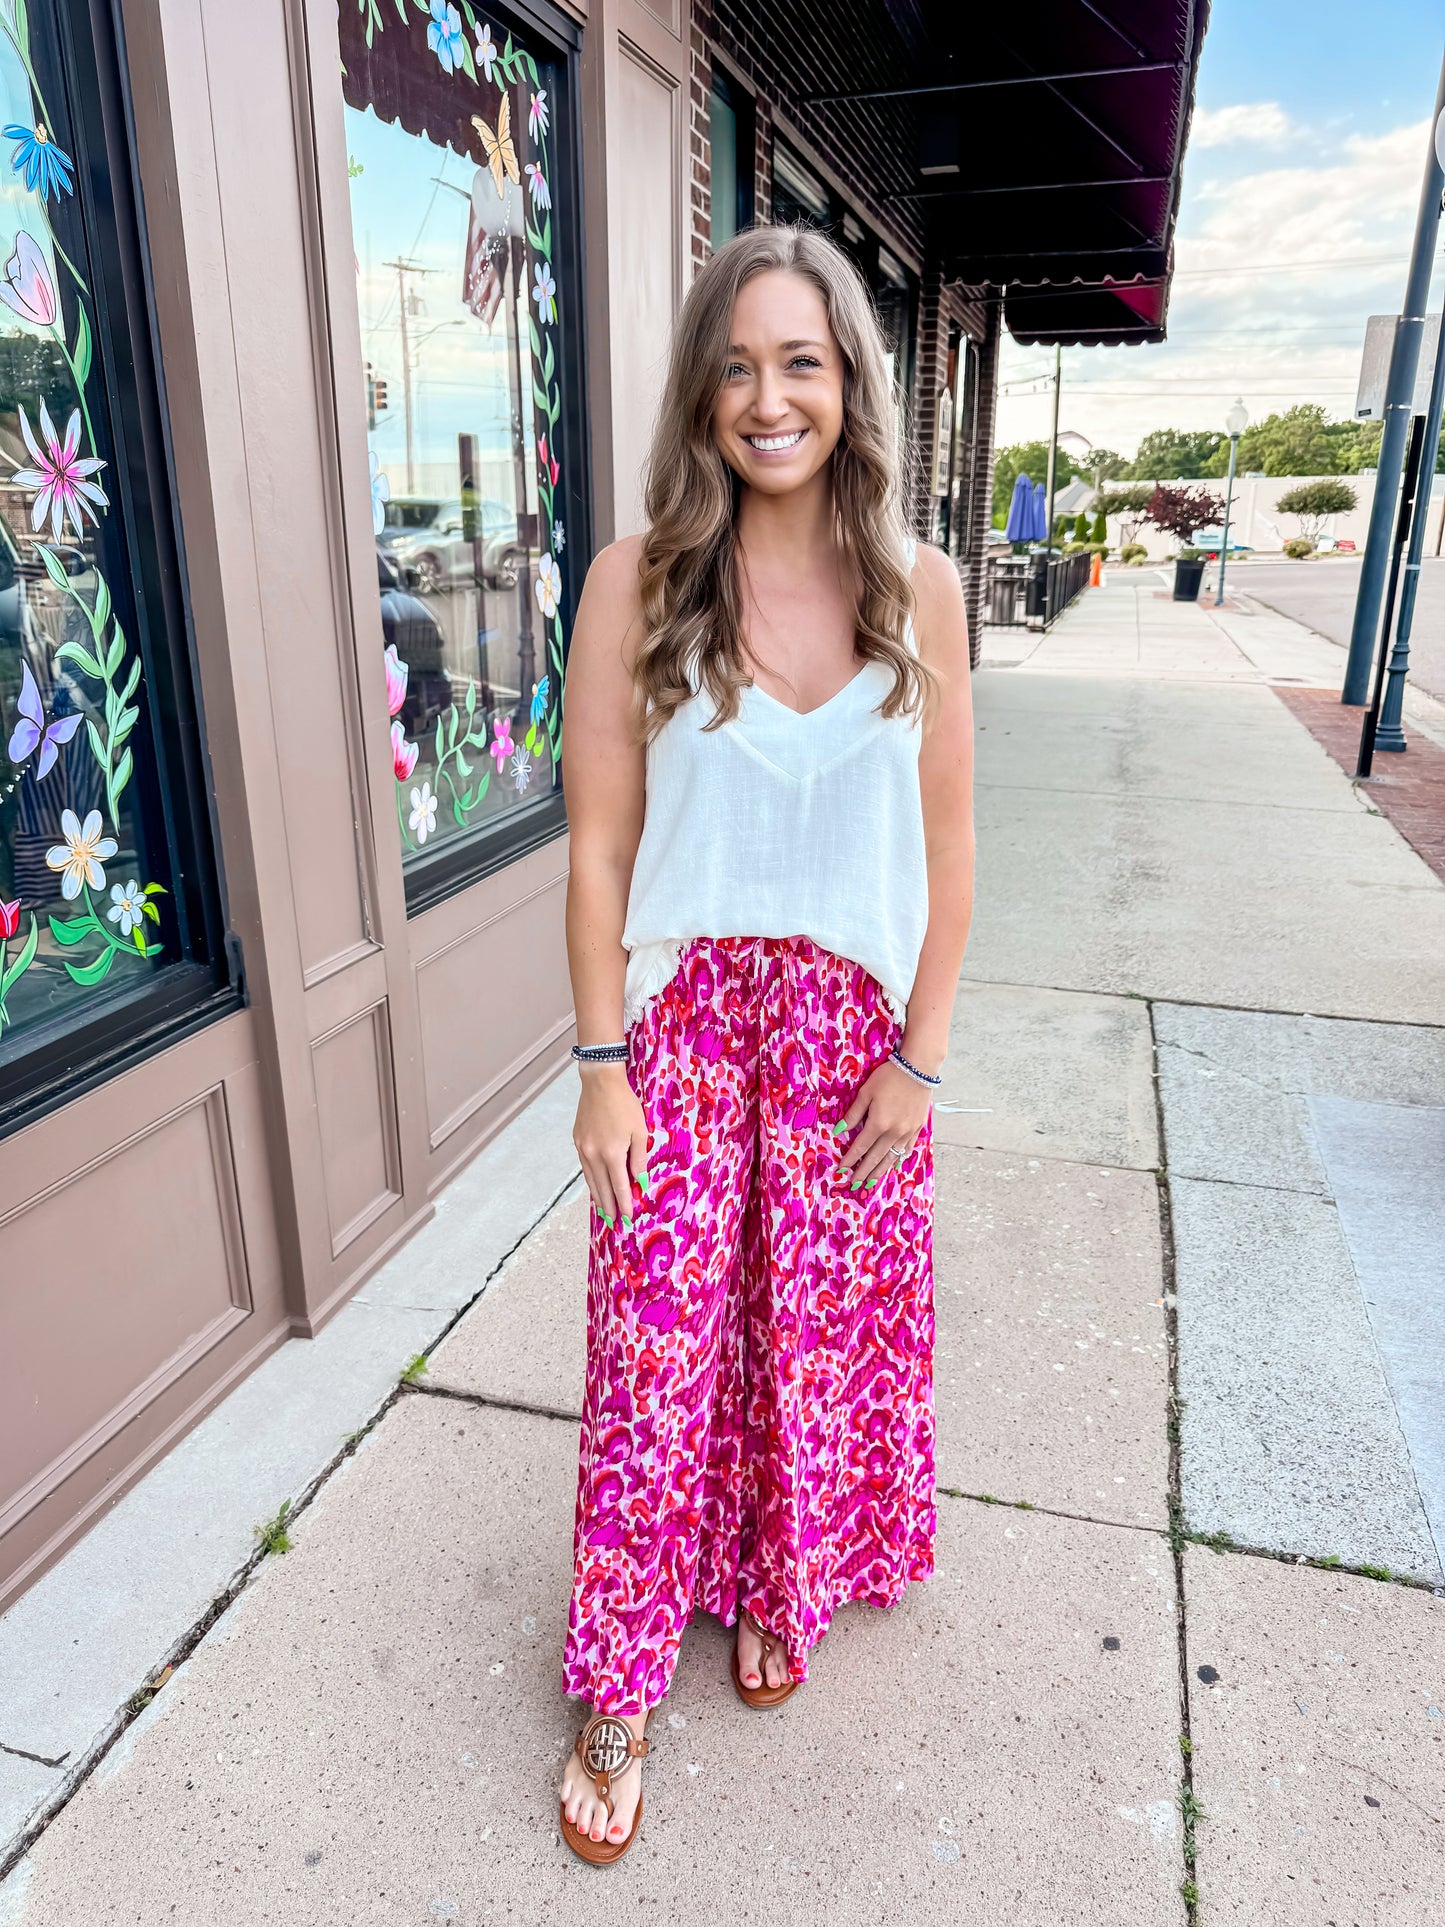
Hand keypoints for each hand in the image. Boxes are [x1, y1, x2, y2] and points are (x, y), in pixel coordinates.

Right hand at [573, 1062, 649, 1228]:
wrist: (600, 1082)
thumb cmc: (625, 1104)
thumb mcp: (639, 1131)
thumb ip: (639, 1159)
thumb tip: (639, 1183)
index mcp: (612, 1154)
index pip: (619, 1187)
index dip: (624, 1204)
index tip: (628, 1219)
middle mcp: (594, 1155)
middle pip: (602, 1189)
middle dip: (609, 1208)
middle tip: (614, 1224)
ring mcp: (583, 1149)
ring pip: (591, 1180)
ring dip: (598, 1198)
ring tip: (604, 1212)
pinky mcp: (577, 1141)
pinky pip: (585, 1168)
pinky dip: (591, 1181)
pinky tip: (595, 1187)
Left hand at [834, 1056, 934, 1191]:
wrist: (918, 1069)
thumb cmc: (889, 1077)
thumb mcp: (866, 1092)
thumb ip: (853, 1114)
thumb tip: (839, 1131)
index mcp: (878, 1124)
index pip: (860, 1147)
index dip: (850, 1160)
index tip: (842, 1170)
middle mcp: (894, 1133)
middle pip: (875, 1157)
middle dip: (863, 1172)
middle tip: (854, 1183)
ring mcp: (907, 1132)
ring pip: (891, 1158)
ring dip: (879, 1171)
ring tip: (870, 1182)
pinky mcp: (917, 1129)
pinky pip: (906, 1150)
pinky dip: (897, 1160)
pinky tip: (893, 1166)